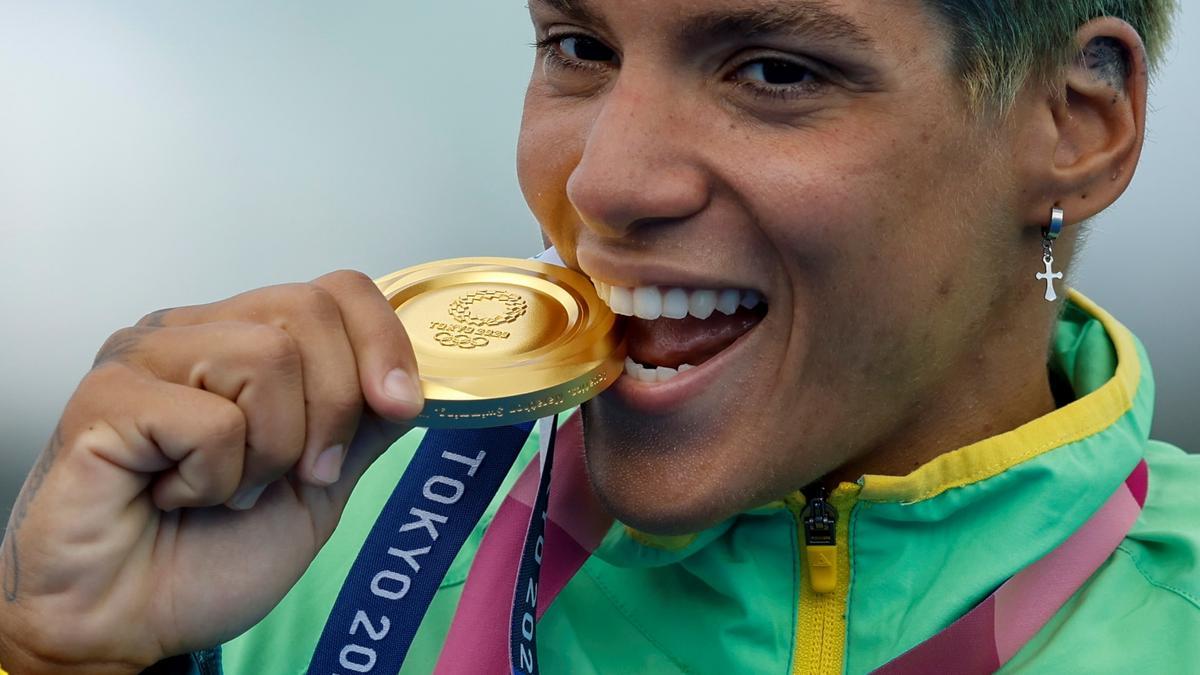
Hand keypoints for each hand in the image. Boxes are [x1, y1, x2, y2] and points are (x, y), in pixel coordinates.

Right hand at [0, 270, 422, 673]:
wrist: (130, 626)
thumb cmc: (210, 557)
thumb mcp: (319, 488)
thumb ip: (362, 426)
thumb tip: (412, 380)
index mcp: (246, 341)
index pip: (337, 290)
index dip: (383, 341)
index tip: (400, 405)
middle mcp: (195, 332)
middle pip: (310, 310)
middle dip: (333, 408)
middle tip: (302, 475)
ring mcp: (145, 355)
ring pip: (269, 356)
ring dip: (271, 451)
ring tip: (226, 491)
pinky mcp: (105, 396)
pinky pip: (213, 419)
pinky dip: (214, 480)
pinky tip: (173, 496)